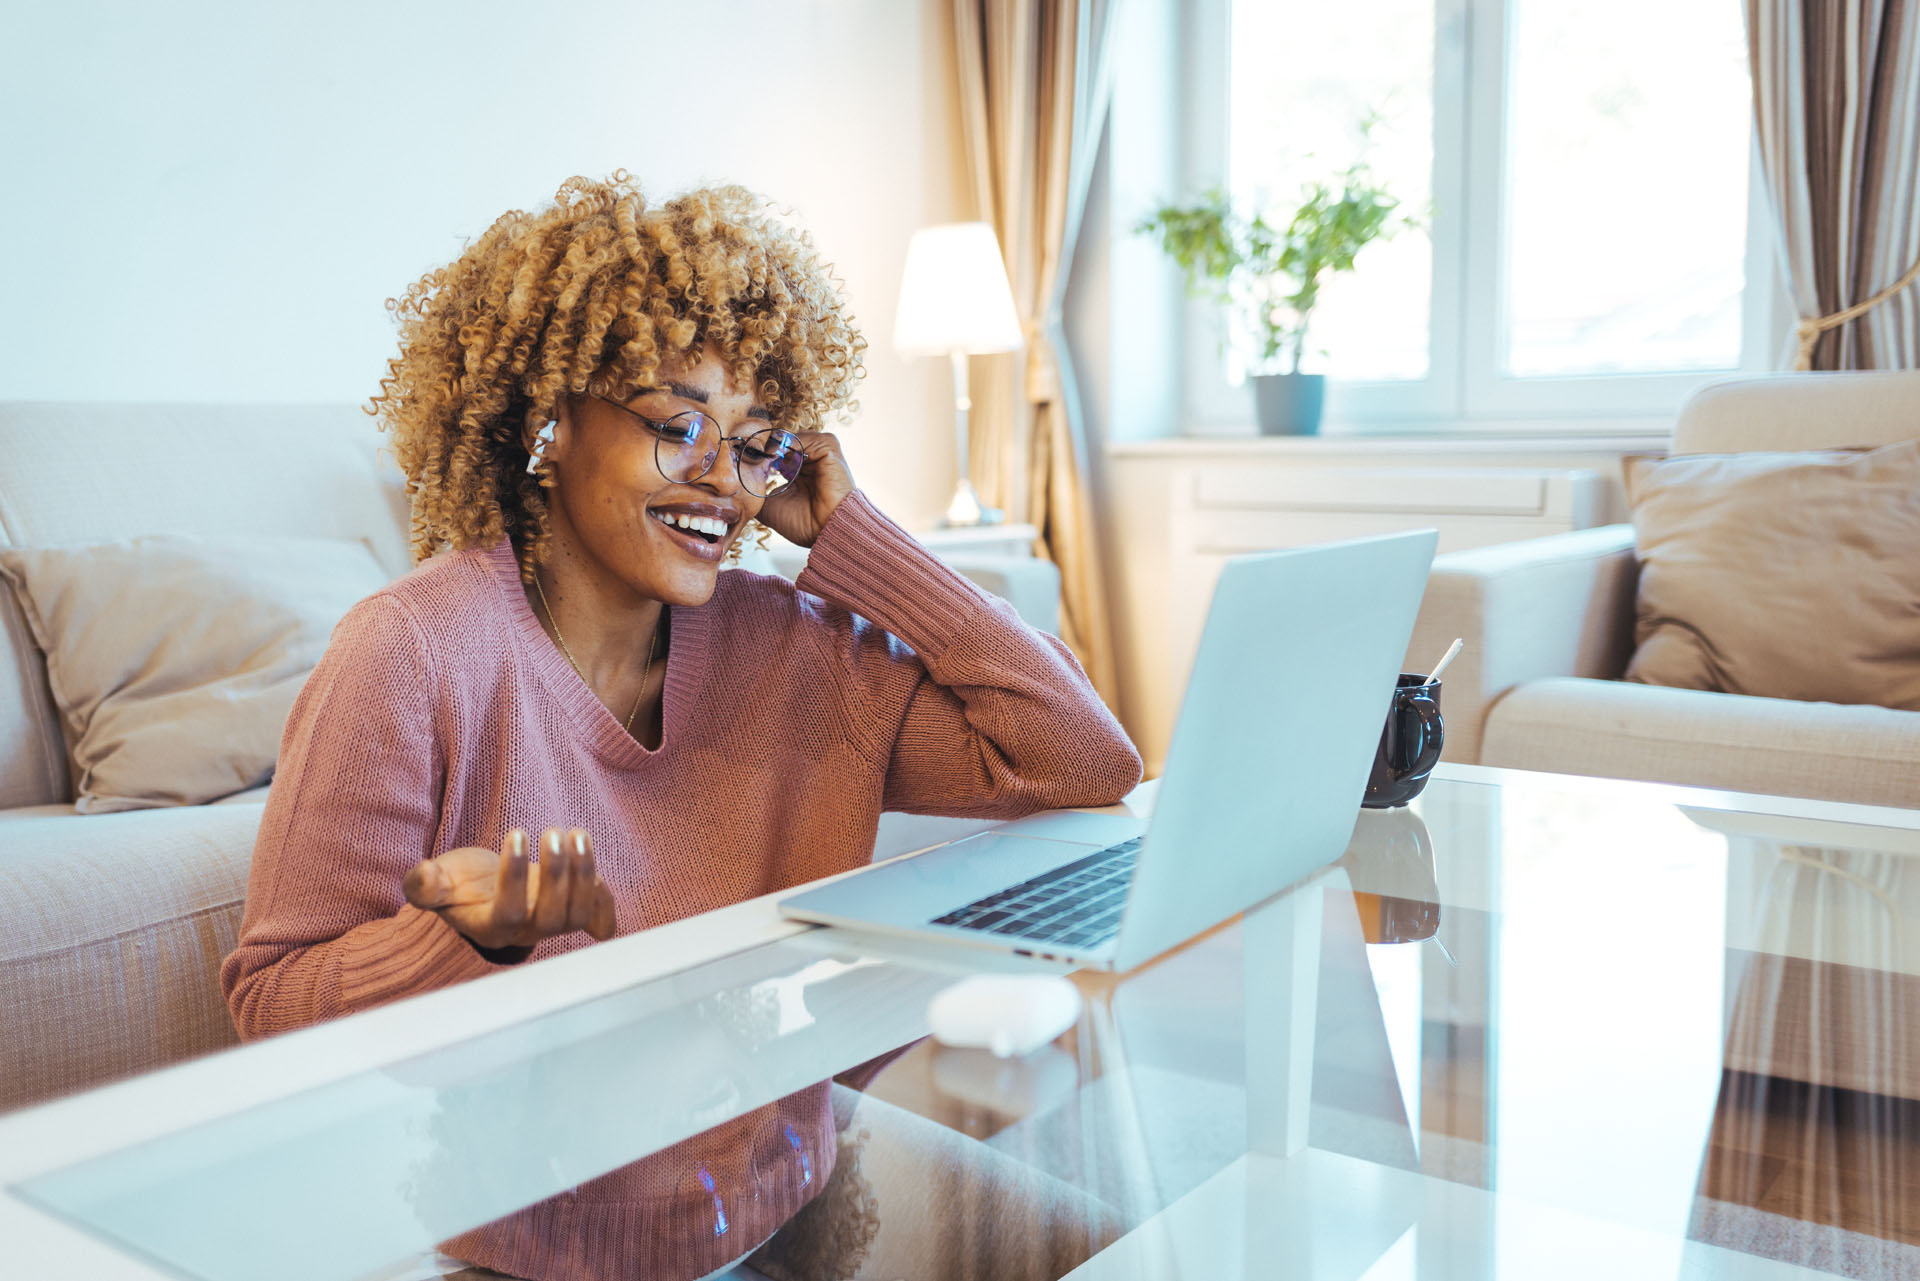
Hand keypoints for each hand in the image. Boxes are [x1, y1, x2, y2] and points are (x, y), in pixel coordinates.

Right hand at [403, 828, 616, 950]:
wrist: (484, 891)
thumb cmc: (459, 884)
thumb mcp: (436, 882)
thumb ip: (426, 884)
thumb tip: (422, 875)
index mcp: (489, 927)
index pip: (508, 913)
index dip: (515, 877)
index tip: (517, 832)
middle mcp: (525, 932)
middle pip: (551, 918)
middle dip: (557, 875)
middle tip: (553, 831)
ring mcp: (552, 925)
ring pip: (578, 914)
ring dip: (584, 874)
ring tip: (577, 834)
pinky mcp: (573, 913)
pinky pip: (599, 920)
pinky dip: (604, 897)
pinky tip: (591, 860)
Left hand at [753, 430, 855, 547]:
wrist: (825, 530)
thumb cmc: (803, 524)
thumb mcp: (770, 505)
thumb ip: (756, 489)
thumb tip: (737, 480)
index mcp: (798, 472)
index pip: (776, 453)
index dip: (760, 455)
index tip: (743, 458)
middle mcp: (810, 461)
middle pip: (783, 443)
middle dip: (766, 447)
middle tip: (750, 454)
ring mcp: (821, 454)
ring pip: (792, 438)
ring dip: (776, 445)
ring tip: (765, 457)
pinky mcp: (830, 449)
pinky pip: (807, 437)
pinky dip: (791, 443)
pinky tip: (780, 457)